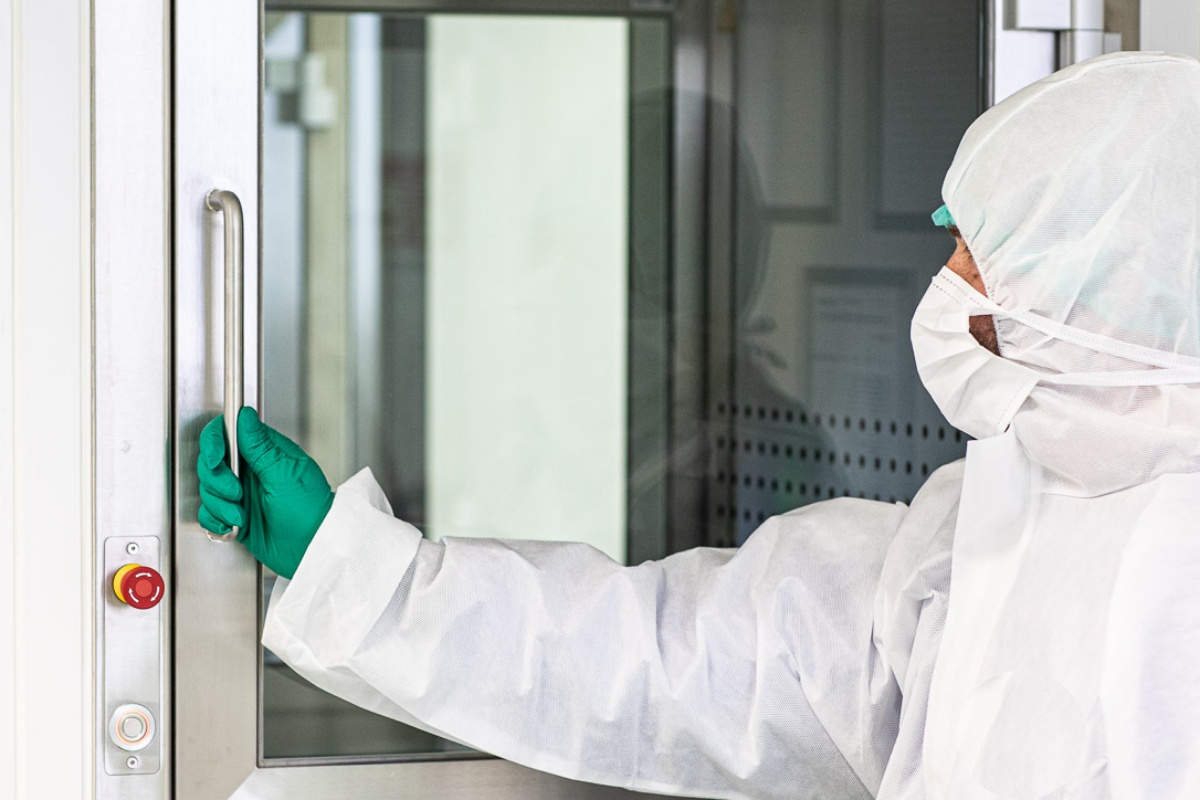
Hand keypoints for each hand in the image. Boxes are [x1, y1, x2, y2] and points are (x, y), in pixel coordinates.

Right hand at [197, 407, 334, 578]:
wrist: (312, 549)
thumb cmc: (311, 511)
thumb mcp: (284, 474)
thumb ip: (260, 446)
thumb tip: (245, 416)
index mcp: (266, 453)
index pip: (228, 434)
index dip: (214, 444)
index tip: (216, 460)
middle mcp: (252, 471)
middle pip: (211, 463)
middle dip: (217, 481)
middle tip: (236, 494)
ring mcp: (243, 494)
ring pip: (209, 490)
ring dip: (220, 505)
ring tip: (241, 515)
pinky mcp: (236, 516)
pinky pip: (210, 513)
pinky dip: (216, 521)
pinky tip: (233, 526)